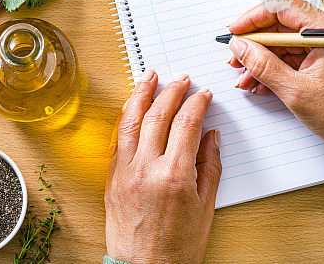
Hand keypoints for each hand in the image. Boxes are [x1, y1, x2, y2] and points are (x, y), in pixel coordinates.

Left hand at [105, 71, 220, 263]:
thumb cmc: (178, 247)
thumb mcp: (206, 207)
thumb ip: (209, 166)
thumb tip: (211, 135)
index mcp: (174, 176)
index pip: (187, 124)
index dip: (197, 104)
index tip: (204, 94)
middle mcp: (146, 169)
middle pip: (159, 116)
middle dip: (172, 91)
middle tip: (181, 79)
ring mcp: (125, 171)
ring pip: (131, 121)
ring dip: (141, 94)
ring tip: (149, 76)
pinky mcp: (111, 178)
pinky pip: (118, 139)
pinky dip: (126, 117)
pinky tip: (132, 105)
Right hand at [227, 0, 323, 154]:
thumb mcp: (295, 91)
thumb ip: (263, 65)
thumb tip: (240, 47)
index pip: (283, 7)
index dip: (253, 18)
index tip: (235, 31)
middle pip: (282, 23)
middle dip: (255, 42)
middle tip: (236, 58)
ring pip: (285, 39)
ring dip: (263, 57)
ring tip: (246, 76)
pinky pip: (295, 51)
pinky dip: (277, 64)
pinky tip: (261, 80)